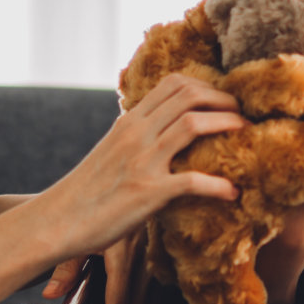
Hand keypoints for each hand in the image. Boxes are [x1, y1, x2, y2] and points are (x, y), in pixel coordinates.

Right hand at [45, 74, 245, 257]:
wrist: (56, 221)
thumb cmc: (85, 192)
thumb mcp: (110, 152)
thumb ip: (136, 138)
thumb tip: (164, 133)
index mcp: (129, 122)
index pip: (173, 83)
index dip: (208, 86)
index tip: (225, 102)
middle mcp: (136, 133)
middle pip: (190, 95)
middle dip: (225, 101)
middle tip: (243, 117)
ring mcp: (142, 161)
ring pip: (194, 124)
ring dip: (229, 126)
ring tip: (247, 138)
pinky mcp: (148, 193)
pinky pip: (193, 181)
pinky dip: (219, 185)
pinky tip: (233, 193)